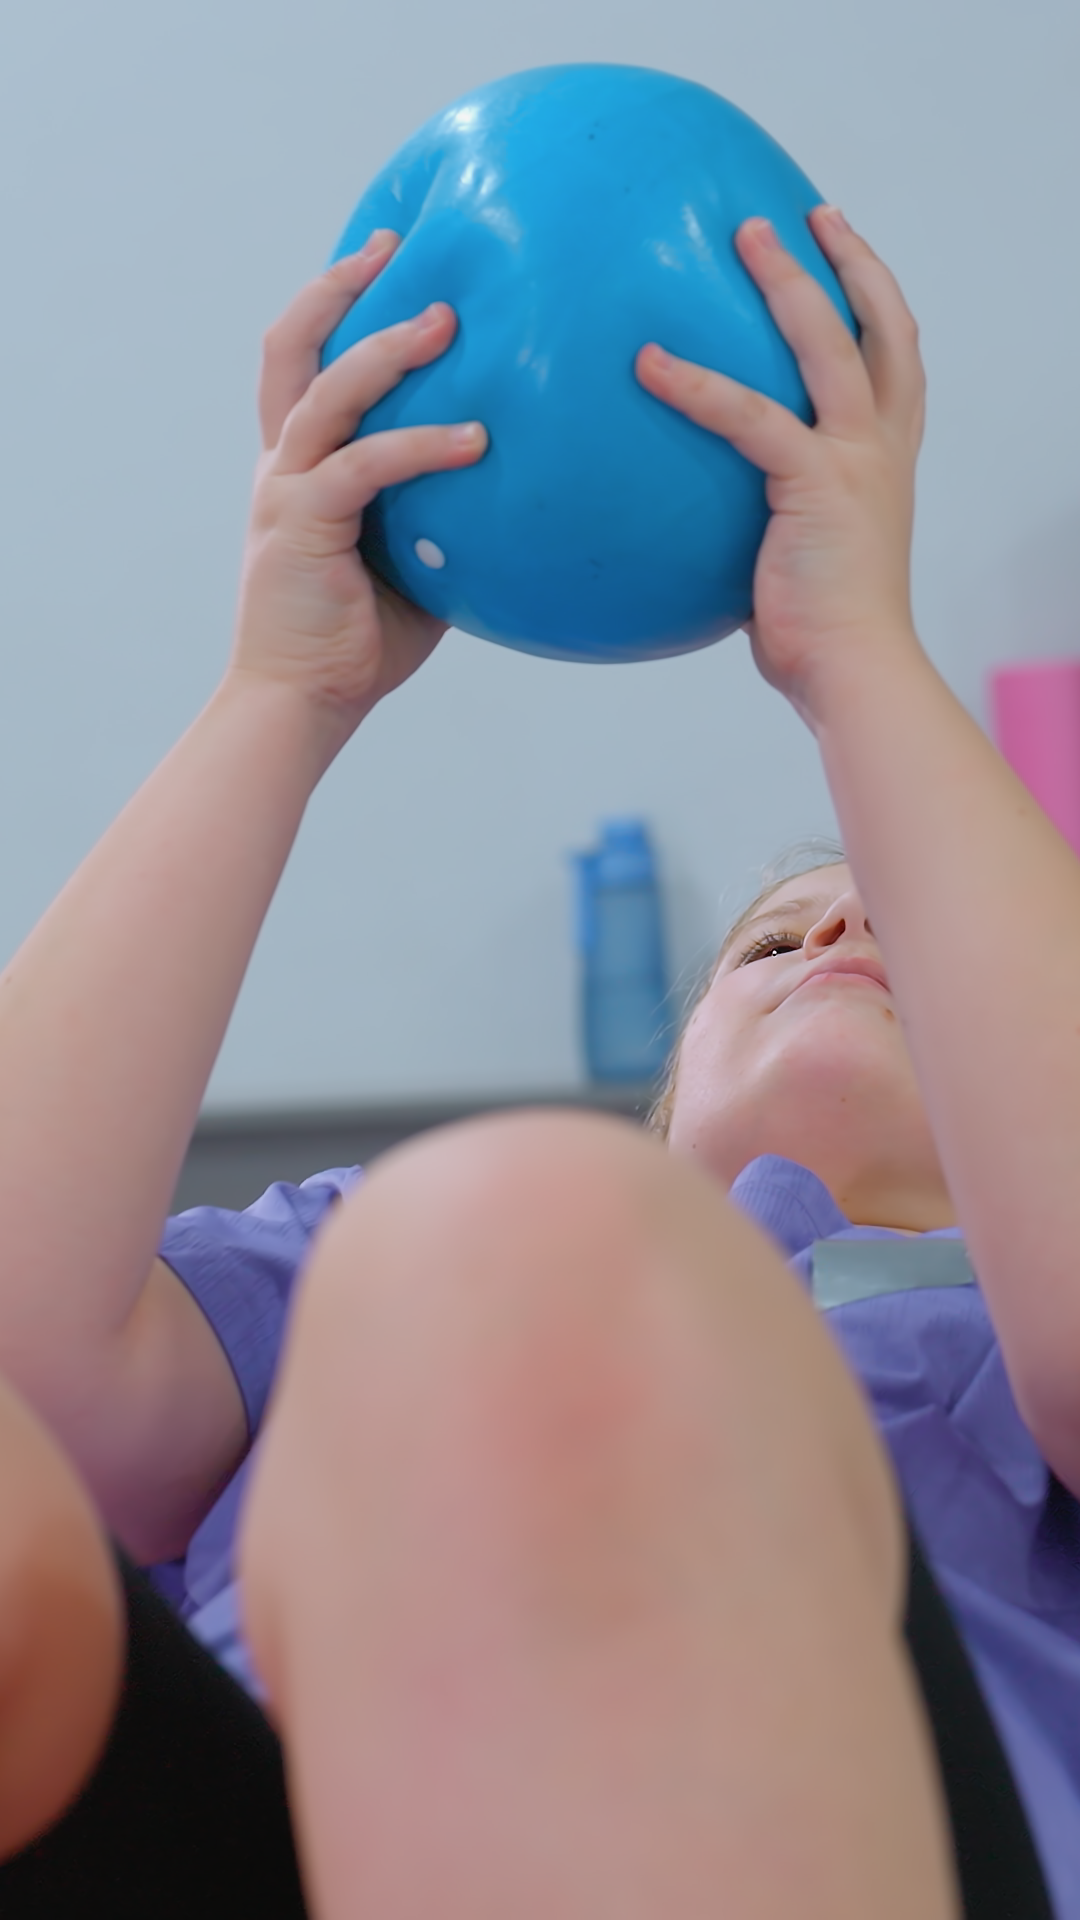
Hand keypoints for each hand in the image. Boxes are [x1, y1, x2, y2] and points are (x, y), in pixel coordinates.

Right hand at [230, 233, 487, 760]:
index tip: (384, 255)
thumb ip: (441, 516)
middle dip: (338, 289)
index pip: (304, 363)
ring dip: (385, 350)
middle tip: (397, 246)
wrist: (299, 703)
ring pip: (327, 392)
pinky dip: (420, 446)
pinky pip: (365, 467)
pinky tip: (476, 440)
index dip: (332, 302)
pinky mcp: (300, 525)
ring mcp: (285, 490)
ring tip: (446, 323)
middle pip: (290, 348)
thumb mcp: (409, 563)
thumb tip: (516, 493)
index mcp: (300, 467)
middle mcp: (282, 465)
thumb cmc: (357, 641)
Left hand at [635, 208, 924, 725]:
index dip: (875, 296)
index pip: (895, 356)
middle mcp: (882, 447)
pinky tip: (649, 363)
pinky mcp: (817, 485)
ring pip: (826, 344)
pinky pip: (749, 418)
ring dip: (786, 283)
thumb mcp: (800, 557)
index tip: (844, 249)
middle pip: (875, 326)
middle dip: (841, 259)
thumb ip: (771, 517)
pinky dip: (697, 386)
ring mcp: (856, 460)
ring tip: (742, 236)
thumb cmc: (821, 633)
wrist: (854, 670)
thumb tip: (704, 515)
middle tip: (795, 214)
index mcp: (886, 459)